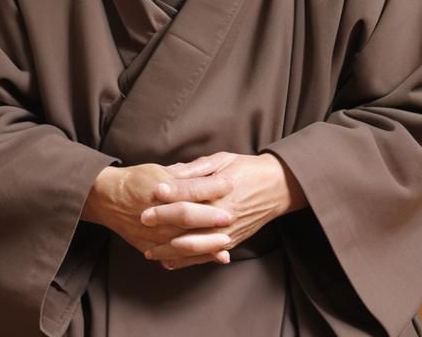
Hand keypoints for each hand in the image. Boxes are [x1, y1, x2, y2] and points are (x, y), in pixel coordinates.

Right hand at [79, 163, 234, 264]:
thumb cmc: (137, 180)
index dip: (213, 190)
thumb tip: (209, 175)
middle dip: (211, 221)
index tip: (230, 188)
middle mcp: (159, 215)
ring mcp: (153, 234)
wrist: (108, 198)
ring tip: (224, 246)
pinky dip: (190, 259)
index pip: (193, 192)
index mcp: (164, 192)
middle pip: (190, 219)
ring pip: (183, 243)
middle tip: (230, 220)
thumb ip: (185, 175)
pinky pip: (171, 257)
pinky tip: (207, 259)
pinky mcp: (149, 246)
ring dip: (205, 245)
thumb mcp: (161, 171)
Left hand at [139, 152, 305, 269]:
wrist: (278, 188)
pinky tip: (168, 262)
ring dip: (170, 249)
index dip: (171, 191)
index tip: (153, 191)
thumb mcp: (223, 160)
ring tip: (149, 250)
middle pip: (189, 219)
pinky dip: (186, 261)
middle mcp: (225, 212)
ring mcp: (228, 230)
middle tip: (143, 218)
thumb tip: (171, 173)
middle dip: (164, 220)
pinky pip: (205, 256)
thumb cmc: (247, 169)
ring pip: (195, 244)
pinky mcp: (231, 242)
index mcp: (223, 188)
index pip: (192, 191)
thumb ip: (197, 169)